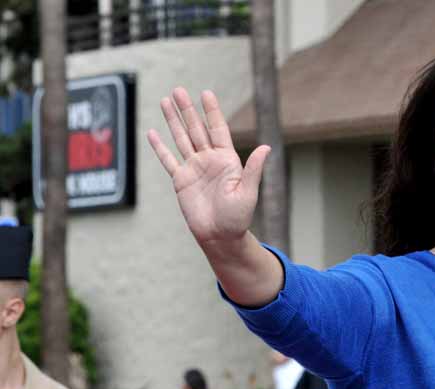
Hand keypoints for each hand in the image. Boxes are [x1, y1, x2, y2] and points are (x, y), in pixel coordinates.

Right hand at [147, 88, 270, 247]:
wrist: (220, 236)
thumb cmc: (238, 217)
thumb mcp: (248, 192)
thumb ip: (253, 169)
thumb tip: (266, 147)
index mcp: (227, 160)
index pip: (218, 129)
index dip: (211, 111)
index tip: (206, 93)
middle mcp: (210, 160)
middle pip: (196, 129)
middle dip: (187, 109)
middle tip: (178, 89)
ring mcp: (194, 169)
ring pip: (181, 139)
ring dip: (173, 121)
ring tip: (165, 101)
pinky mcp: (181, 181)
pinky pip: (168, 160)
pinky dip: (160, 147)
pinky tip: (152, 133)